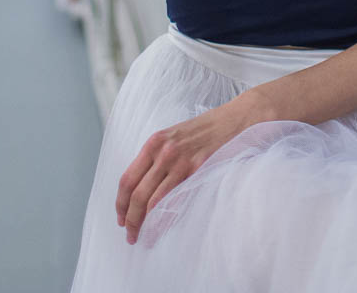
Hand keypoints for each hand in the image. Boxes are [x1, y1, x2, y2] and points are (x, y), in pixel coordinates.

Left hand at [115, 94, 267, 245]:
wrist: (236, 119)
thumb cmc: (206, 131)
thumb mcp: (175, 137)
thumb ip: (158, 158)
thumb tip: (143, 188)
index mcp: (153, 142)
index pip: (127, 179)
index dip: (120, 203)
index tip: (121, 218)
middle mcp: (163, 151)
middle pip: (136, 193)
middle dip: (130, 218)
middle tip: (130, 235)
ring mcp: (181, 161)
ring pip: (153, 200)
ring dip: (144, 222)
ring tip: (143, 237)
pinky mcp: (199, 169)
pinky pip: (176, 199)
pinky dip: (166, 217)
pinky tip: (164, 228)